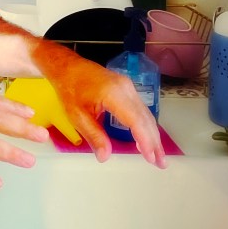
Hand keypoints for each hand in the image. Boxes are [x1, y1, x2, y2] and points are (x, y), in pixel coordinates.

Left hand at [35, 42, 166, 167]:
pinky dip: (145, 125)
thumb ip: (94, 136)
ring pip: (145, 114)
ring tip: (157, 155)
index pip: (135, 121)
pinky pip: (140, 108)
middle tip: (160, 163)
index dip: (145, 141)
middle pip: (145, 118)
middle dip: (154, 142)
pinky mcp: (126, 87)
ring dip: (152, 135)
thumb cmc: (69, 88)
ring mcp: (127, 86)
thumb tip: (105, 156)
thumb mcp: (77, 115)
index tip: (151, 158)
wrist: (67, 66)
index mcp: (113, 94)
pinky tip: (145, 138)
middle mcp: (125, 88)